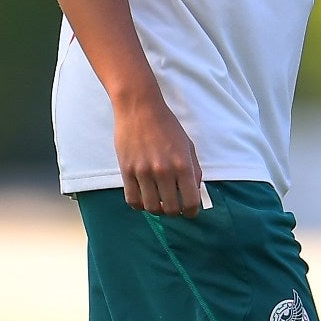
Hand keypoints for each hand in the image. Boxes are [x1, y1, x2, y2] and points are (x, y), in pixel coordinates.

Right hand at [113, 91, 202, 217]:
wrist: (140, 109)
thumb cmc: (167, 126)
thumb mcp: (188, 145)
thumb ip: (194, 170)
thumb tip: (194, 192)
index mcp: (183, 165)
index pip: (190, 202)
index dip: (191, 212)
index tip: (189, 211)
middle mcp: (164, 171)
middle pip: (170, 209)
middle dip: (174, 212)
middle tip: (173, 206)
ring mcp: (144, 172)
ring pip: (151, 207)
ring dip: (156, 209)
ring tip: (158, 201)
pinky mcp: (126, 171)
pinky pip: (132, 200)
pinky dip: (139, 205)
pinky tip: (144, 197)